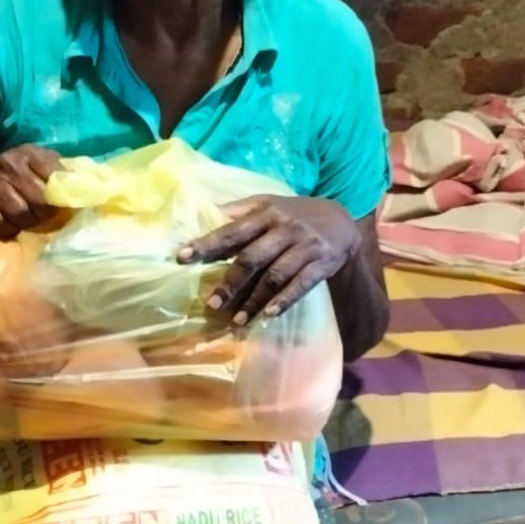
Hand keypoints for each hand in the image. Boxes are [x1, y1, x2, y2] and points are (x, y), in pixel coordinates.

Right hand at [0, 145, 61, 234]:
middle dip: (43, 213)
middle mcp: (7, 162)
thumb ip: (61, 173)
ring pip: (18, 213)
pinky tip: (9, 225)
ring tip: (27, 221)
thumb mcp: (41, 166)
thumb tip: (85, 188)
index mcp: (29, 152)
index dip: (58, 196)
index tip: (58, 204)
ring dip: (25, 223)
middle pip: (38, 199)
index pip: (53, 176)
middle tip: (42, 217)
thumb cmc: (20, 175)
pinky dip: (6, 229)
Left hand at [178, 195, 359, 325]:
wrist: (342, 220)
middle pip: (252, 258)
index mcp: (266, 213)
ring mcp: (305, 247)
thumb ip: (240, 211)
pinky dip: (284, 301)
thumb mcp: (270, 204)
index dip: (207, 244)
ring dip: (254, 300)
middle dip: (230, 283)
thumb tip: (205, 211)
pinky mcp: (322, 264)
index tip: (182, 257)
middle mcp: (285, 228)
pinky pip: (301, 285)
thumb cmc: (296, 214)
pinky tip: (268, 315)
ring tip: (237, 319)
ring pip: (275, 276)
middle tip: (212, 304)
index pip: (232, 230)